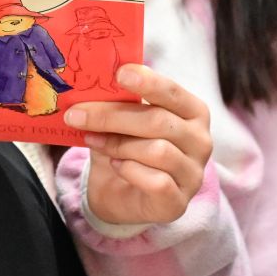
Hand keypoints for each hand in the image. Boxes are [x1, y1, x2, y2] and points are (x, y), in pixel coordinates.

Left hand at [64, 64, 210, 225]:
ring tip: (92, 141)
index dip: (148, 82)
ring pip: (157, 151)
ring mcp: (193, 174)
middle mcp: (200, 141)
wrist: (120, 194)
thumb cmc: (127, 148)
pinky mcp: (178, 202)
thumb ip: (116, 103)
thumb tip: (89, 85)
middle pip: (158, 121)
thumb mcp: (121, 121)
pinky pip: (156, 182)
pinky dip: (130, 171)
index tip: (119, 73)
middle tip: (76, 114)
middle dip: (112, 116)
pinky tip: (116, 166)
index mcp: (192, 112)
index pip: (173, 92)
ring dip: (117, 144)